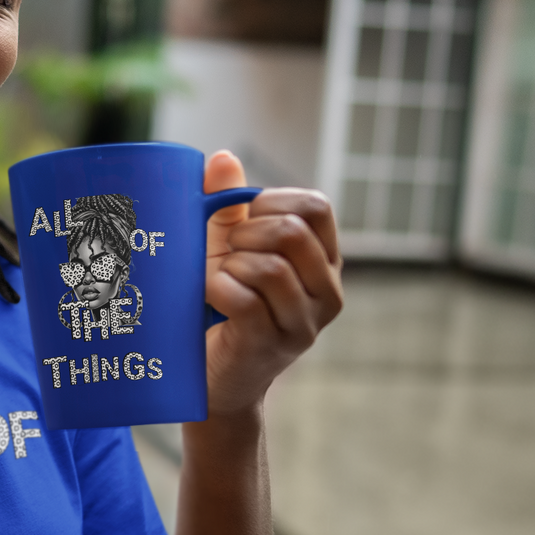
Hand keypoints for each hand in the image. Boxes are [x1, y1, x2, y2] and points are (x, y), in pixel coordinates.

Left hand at [202, 150, 342, 417]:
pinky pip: (246, 299)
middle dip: (246, 234)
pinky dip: (217, 289)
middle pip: (293, 233)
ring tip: (218, 280)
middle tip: (225, 254)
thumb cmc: (220, 306)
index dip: (273, 200)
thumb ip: (228, 207)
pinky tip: (208, 297)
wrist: (211, 377)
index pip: (316, 207)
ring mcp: (305, 322)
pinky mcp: (273, 344)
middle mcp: (326, 292)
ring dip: (230, 265)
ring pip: (270, 267)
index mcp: (322, 261)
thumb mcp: (226, 250)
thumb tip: (222, 158)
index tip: (242, 218)